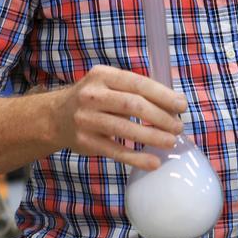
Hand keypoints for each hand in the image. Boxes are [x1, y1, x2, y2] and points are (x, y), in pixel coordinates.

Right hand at [51, 65, 186, 169]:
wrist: (55, 117)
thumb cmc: (93, 100)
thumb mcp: (108, 85)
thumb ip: (135, 91)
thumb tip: (174, 105)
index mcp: (103, 75)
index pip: (138, 83)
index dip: (163, 95)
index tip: (182, 106)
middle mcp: (92, 95)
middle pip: (133, 105)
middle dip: (161, 117)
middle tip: (178, 127)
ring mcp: (86, 118)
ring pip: (125, 129)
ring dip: (152, 137)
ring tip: (170, 142)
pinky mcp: (85, 141)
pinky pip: (115, 151)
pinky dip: (136, 158)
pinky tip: (153, 162)